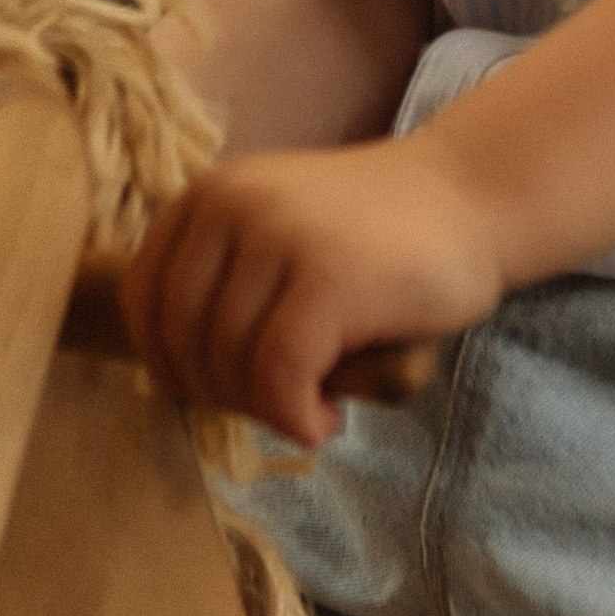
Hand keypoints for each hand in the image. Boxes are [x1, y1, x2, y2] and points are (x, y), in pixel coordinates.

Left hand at [122, 140, 505, 446]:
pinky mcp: (328, 277)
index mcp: (208, 195)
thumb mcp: (274, 238)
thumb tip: (170, 385)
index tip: (222, 390)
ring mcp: (279, 236)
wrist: (471, 198)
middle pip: (182, 342)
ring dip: (267, 411)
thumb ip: (222, 288)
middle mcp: (232, 204)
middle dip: (226, 396)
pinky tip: (326, 420)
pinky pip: (279, 377)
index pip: (143, 302)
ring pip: (229, 365)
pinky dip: (295, 417)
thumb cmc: (373, 238)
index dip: (172, 366)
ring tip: (312, 407)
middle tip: (280, 404)